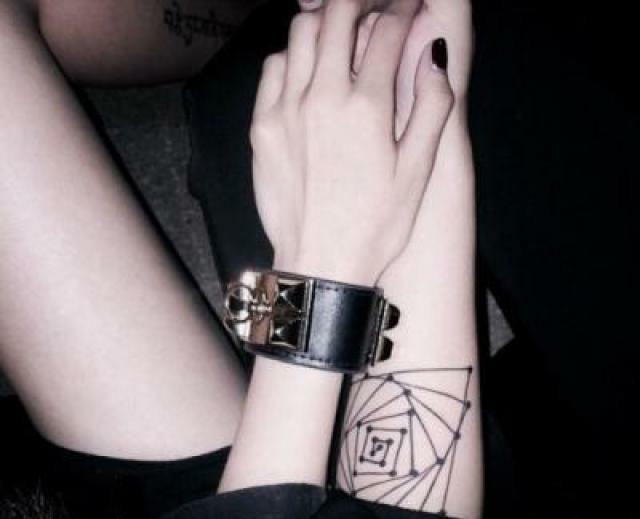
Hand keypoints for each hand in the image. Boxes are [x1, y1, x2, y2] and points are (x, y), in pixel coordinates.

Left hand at [251, 0, 453, 285]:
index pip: (385, 31)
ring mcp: (286, 110)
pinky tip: (307, 71)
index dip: (402, 9)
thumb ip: (432, 108)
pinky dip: (293, 56)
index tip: (407, 7)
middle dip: (359, 1)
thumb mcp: (418, 173)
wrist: (321, 264)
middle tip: (374, 6)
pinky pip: (273, 68)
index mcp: (366, 108)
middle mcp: (322, 99)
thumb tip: (433, 56)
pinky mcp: (262, 127)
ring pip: (301, 34)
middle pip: (337, 15)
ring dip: (325, 22)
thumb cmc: (375, 227)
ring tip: (341, 31)